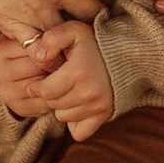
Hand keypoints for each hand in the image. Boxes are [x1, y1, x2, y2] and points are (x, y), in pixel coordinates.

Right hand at [0, 0, 113, 45]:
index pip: (91, 15)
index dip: (102, 15)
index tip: (104, 13)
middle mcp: (38, 7)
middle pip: (70, 38)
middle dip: (80, 36)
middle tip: (87, 30)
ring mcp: (15, 17)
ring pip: (45, 49)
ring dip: (56, 45)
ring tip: (63, 38)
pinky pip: (21, 44)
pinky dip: (33, 42)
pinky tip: (39, 30)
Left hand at [0, 22, 114, 138]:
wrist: (126, 54)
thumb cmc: (94, 42)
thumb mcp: (72, 31)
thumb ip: (51, 39)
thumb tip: (39, 57)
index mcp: (78, 72)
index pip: (45, 91)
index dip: (37, 87)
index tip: (40, 81)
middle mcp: (89, 93)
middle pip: (53, 104)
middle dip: (50, 94)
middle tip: (58, 83)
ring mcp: (99, 106)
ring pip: (63, 117)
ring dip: (62, 106)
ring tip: (70, 90)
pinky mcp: (105, 115)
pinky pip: (78, 131)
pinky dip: (75, 121)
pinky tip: (78, 105)